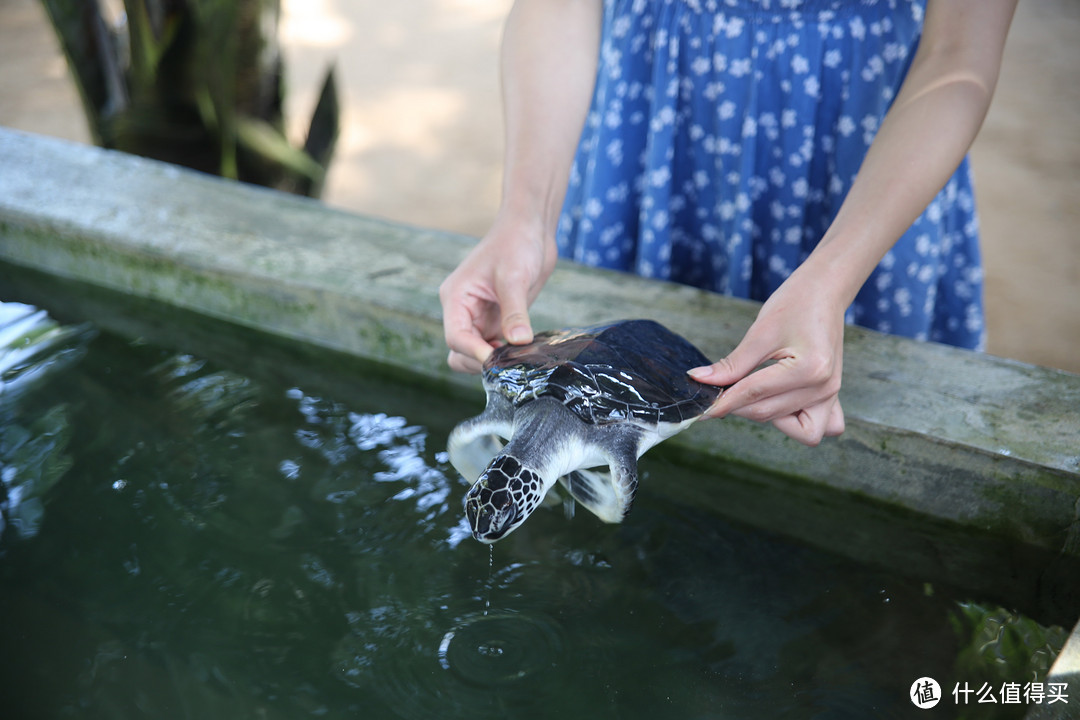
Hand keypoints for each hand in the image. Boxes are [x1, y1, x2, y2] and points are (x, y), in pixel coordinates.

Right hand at [438, 213, 557, 372]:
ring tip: (520, 355)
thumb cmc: (516, 243)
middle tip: (511, 361)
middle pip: (460, 353)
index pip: (456, 337)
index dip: (474, 353)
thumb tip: (518, 342)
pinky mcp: (498, 321)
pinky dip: (507, 355)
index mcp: (456, 298)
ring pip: (476, 355)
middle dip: (481, 361)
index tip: (498, 361)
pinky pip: (496, 348)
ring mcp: (480, 318)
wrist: (530, 230)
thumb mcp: (514, 278)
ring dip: (495, 361)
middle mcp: (463, 312)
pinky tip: (526, 350)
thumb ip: (514, 312)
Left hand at [688, 268, 846, 445]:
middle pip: (768, 413)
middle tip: (719, 394)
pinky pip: (817, 427)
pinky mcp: (832, 396)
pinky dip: (797, 424)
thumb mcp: (760, 332)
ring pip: (792, 428)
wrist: (824, 292)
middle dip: (738, 407)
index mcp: (810, 368)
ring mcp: (832, 394)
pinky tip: (780, 405)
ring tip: (751, 394)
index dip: (723, 402)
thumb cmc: (795, 304)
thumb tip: (700, 380)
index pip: (754, 394)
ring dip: (765, 416)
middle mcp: (824, 387)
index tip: (702, 408)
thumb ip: (731, 364)